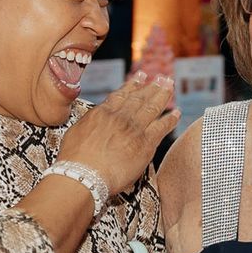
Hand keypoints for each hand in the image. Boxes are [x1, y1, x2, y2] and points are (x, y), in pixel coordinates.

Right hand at [58, 73, 178, 194]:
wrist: (83, 175)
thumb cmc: (74, 160)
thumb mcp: (75, 132)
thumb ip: (88, 123)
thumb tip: (93, 120)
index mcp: (102, 113)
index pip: (121, 95)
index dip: (132, 84)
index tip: (140, 76)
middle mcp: (120, 117)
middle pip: (139, 98)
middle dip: (152, 86)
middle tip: (162, 77)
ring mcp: (134, 129)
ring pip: (152, 107)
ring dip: (162, 95)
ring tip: (170, 86)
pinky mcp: (145, 144)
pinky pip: (162, 127)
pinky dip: (170, 119)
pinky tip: (176, 113)